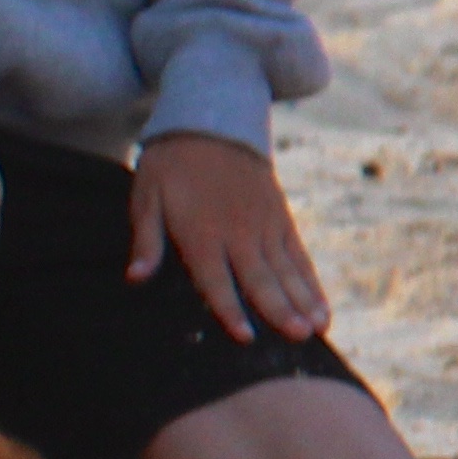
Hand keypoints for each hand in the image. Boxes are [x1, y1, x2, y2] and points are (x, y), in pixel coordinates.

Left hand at [130, 132, 329, 341]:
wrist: (212, 120)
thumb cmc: (171, 164)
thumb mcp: (147, 197)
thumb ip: (146, 240)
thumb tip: (135, 278)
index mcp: (202, 233)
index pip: (217, 279)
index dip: (230, 310)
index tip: (245, 336)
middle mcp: (238, 233)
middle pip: (261, 278)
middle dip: (281, 310)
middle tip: (299, 338)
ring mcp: (264, 225)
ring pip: (287, 271)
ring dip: (304, 301)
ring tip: (319, 329)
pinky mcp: (281, 218)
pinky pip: (299, 256)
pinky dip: (311, 282)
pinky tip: (322, 307)